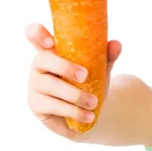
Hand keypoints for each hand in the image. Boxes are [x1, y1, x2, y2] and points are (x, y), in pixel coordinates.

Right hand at [25, 23, 121, 139]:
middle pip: (41, 60)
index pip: (34, 35)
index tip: (51, 42)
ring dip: (75, 94)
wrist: (88, 112)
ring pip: (49, 85)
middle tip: (86, 76)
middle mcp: (39, 66)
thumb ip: (106, 56)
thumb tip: (116, 44)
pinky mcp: (36, 105)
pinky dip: (74, 111)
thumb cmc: (89, 84)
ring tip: (94, 103)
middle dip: (64, 67)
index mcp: (52, 51)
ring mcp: (35, 85)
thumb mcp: (99, 69)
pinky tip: (88, 116)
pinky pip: (53, 106)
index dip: (37, 34)